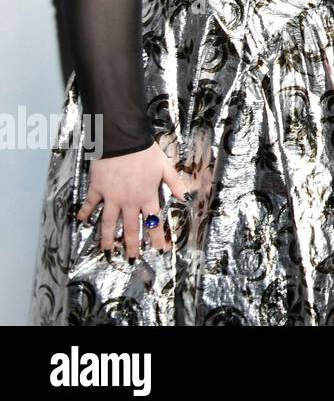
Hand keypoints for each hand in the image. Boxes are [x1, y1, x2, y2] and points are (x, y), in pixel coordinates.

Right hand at [77, 141, 189, 256]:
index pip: (153, 221)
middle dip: (132, 245)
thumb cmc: (145, 152)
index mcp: (147, 196)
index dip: (157, 237)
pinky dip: (85, 213)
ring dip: (107, 238)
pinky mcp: (98, 189)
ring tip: (107, 251)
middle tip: (132, 259)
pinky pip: (90, 204)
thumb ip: (175, 184)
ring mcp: (111, 197)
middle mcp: (129, 201)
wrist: (122, 141)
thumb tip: (186, 198)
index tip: (159, 250)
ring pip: (108, 223)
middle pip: (130, 228)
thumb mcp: (165, 167)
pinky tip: (81, 222)